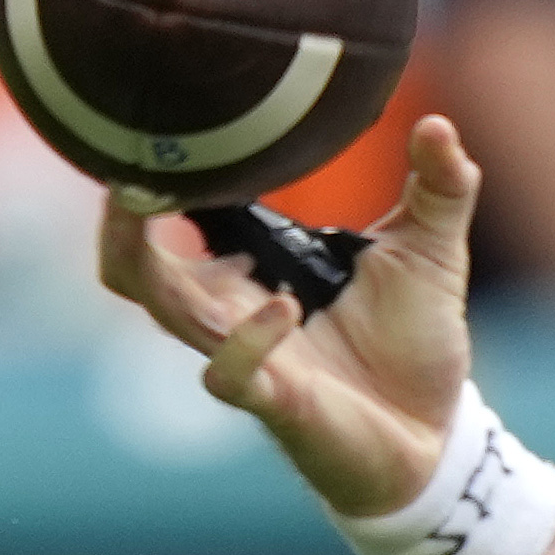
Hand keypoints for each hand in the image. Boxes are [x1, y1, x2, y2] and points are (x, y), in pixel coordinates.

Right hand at [95, 116, 482, 518]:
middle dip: (114, 220)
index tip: (155, 117)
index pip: (177, 219)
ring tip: (148, 200)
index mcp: (251, 269)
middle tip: (119, 163)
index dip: (157, 176)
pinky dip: (245, 339)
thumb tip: (440, 125)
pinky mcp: (275, 403)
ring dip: (143, 256)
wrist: (438, 437)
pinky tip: (282, 305)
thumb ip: (440, 188)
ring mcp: (246, 357)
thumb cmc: (414, 345)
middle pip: (132, 267)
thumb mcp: (432, 253)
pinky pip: (228, 374)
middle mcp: (230, 311)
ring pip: (159, 307)